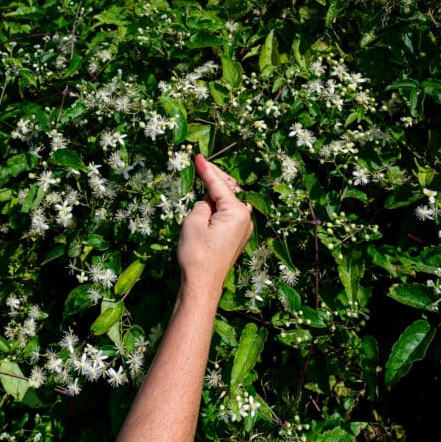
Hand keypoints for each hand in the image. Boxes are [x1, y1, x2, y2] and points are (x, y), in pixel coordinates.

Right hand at [176, 155, 252, 298]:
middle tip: (201, 163)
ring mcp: (244, 228)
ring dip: (218, 188)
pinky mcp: (238, 235)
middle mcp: (246, 218)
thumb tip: (208, 199)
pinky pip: (230, 212)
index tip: (198, 157)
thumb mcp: (194, 221)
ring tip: (205, 175)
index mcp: (237, 212)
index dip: (207, 170)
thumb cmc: (196, 254)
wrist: (202, 284)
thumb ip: (203, 202)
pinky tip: (210, 197)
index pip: (219, 185)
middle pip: (230, 189)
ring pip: (231, 200)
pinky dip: (220, 203)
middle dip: (215, 176)